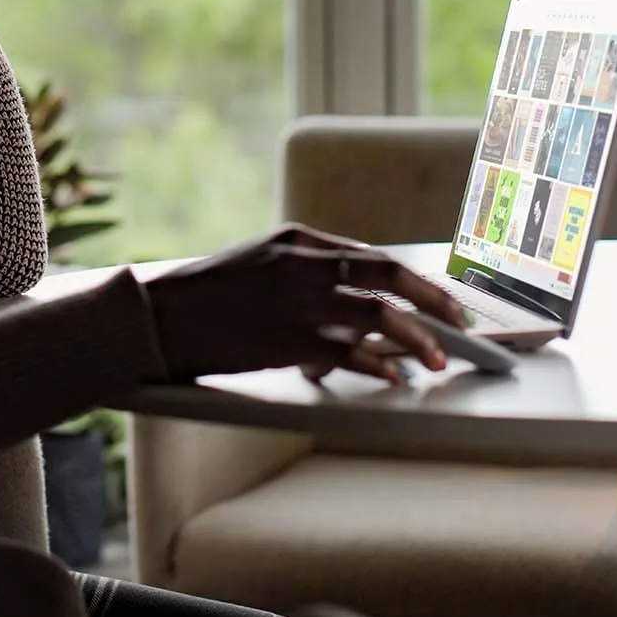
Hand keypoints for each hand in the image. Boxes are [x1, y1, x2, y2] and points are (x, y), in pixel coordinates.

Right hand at [142, 223, 465, 384]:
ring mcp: (298, 302)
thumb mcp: (254, 264)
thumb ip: (301, 274)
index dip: (413, 279)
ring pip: (380, 314)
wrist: (155, 317)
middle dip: (434, 299)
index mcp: (296, 240)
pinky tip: (396, 376)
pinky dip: (380, 365)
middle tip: (461, 322)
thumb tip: (348, 302)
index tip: (437, 299)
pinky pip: (350, 353)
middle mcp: (304, 264)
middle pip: (389, 274)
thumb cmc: (201, 297)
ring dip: (418, 338)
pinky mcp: (288, 340)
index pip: (371, 255)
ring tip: (438, 358)